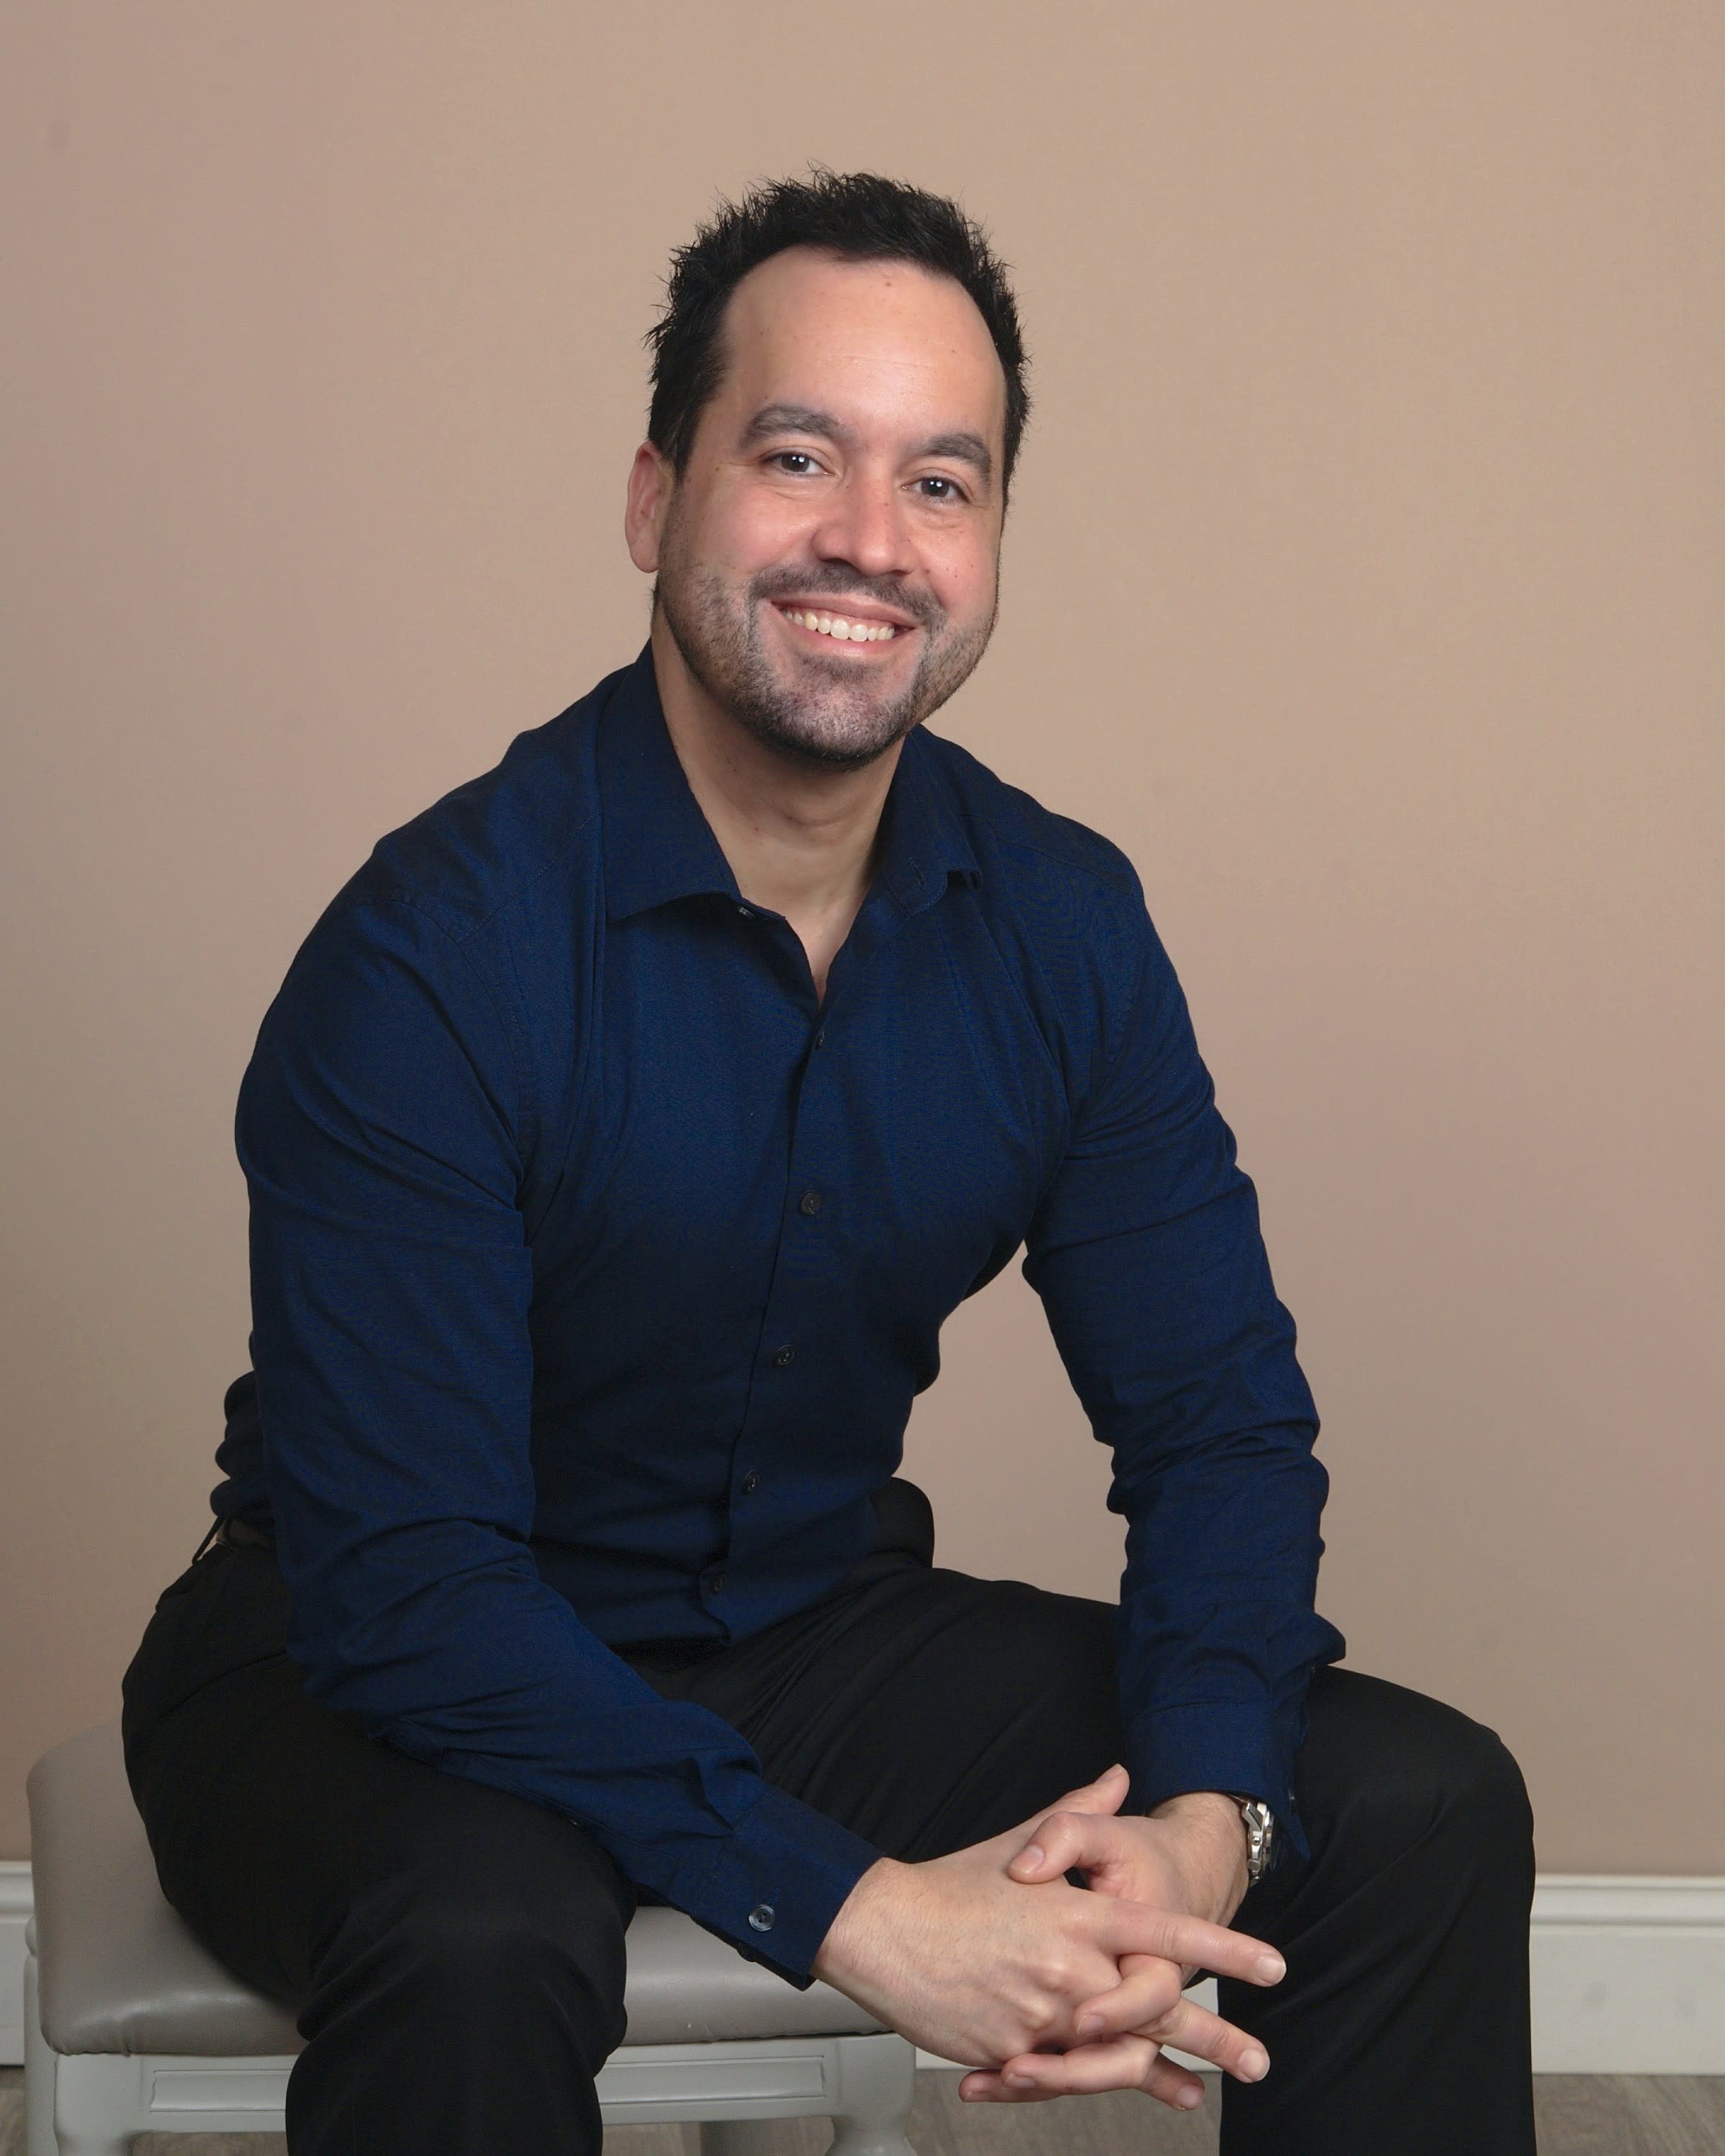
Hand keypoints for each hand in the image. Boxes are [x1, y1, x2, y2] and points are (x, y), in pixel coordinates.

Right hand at [810, 1766, 1283, 2113]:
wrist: (882, 1930)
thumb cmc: (949, 1887)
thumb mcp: (1020, 1845)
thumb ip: (1076, 1817)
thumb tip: (1116, 1778)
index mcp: (1076, 1915)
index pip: (1166, 1931)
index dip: (1224, 1950)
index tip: (1270, 1966)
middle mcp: (1069, 1969)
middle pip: (1157, 2010)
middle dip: (1215, 2037)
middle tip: (1256, 2060)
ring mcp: (1043, 2016)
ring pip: (1117, 2054)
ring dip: (1161, 2074)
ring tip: (1194, 2088)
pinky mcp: (1013, 2051)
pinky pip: (1065, 2075)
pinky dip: (1098, 2084)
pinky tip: (1123, 2091)